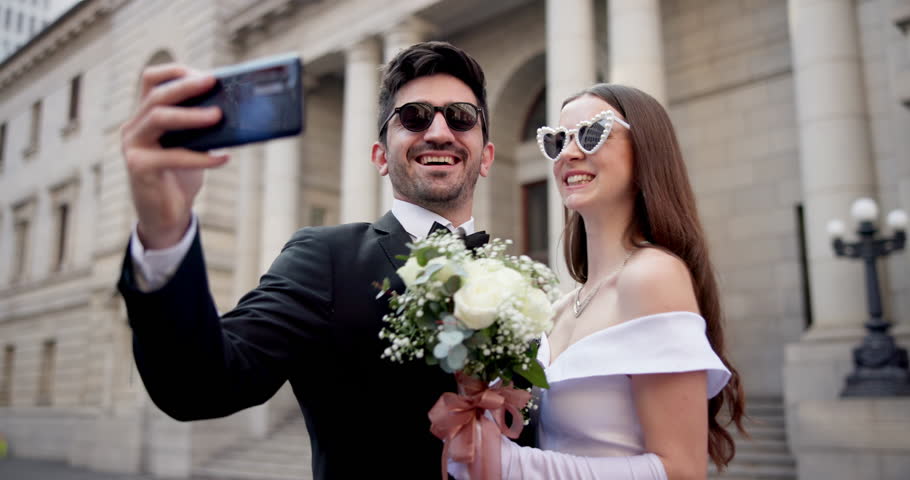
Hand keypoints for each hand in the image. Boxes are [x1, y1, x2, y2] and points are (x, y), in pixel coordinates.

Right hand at [121, 64, 228, 248]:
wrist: (166, 216)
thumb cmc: (180, 177)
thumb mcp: (192, 146)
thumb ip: (201, 128)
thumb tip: (233, 109)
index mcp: (146, 117)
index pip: (151, 81)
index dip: (176, 72)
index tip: (204, 73)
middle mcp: (134, 127)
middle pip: (156, 95)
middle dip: (186, 86)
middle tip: (212, 82)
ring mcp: (133, 146)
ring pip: (159, 118)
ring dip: (191, 115)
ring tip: (218, 116)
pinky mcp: (139, 167)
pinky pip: (172, 156)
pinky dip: (201, 157)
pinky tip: (223, 158)